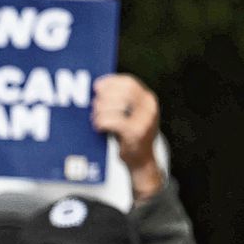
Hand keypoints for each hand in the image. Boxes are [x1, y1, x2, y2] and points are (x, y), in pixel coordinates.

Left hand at [91, 74, 161, 199]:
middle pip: (122, 92)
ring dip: (100, 111)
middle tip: (93, 105)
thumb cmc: (130, 135)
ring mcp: (144, 120)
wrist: (142, 161)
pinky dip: (102, 122)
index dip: (111, 82)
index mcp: (148, 99)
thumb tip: (97, 89)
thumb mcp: (130, 114)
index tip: (96, 86)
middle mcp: (149, 107)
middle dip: (104, 97)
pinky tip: (99, 127)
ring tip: (95, 118)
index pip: (129, 82)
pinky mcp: (136, 133)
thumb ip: (120, 101)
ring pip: (116, 105)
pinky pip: (113, 121)